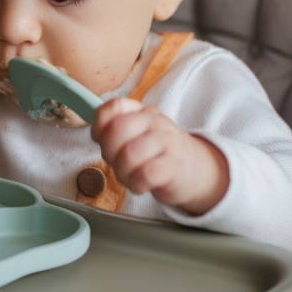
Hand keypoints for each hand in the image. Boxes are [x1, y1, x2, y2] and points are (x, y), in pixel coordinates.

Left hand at [91, 98, 228, 214]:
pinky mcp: (175, 165)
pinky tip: (142, 185)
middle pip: (116, 130)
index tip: (104, 142)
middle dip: (109, 153)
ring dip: (122, 173)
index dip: (100, 127)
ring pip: (128, 155)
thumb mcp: (137, 135)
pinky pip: (145, 174)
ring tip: (130, 176)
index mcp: (141, 111)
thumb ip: (113, 131)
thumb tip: (96, 132)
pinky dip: (137, 184)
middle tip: (117, 164)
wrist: (195, 170)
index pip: (113, 107)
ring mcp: (166, 141)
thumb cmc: (156, 154)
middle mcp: (154, 121)